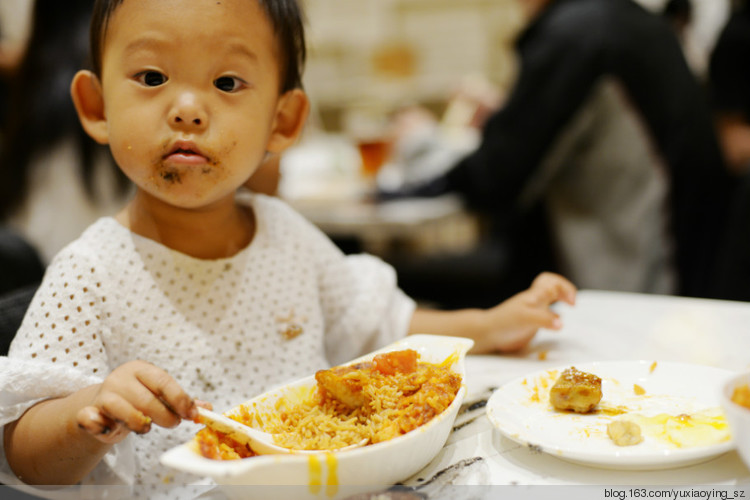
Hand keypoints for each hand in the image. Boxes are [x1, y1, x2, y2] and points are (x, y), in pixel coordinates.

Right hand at [76, 360, 196, 443]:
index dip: (180, 399)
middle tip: (173, 423)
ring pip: (125, 412)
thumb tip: (207, 408)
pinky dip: (102, 426)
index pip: (164, 382)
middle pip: (148, 400)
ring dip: (140, 425)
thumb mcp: (159, 395)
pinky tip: (111, 428)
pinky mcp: (89, 412)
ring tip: (146, 427)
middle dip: (166, 417)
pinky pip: (91, 419)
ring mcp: (104, 395)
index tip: (192, 414)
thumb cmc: (138, 399)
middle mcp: (121, 378)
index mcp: (141, 369)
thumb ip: (181, 402)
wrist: (103, 406)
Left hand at [474, 272, 576, 352]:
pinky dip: (553, 317)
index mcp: (534, 297)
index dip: (565, 288)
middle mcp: (534, 302)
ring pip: (548, 300)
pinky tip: (555, 325)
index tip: (572, 303)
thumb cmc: (504, 322)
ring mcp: (531, 312)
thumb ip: (544, 319)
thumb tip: (561, 323)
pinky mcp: (529, 323)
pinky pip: (545, 315)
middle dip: (565, 291)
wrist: (487, 333)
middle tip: (572, 303)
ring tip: (568, 308)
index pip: (552, 282)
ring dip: (560, 301)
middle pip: (551, 287)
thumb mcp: (526, 318)